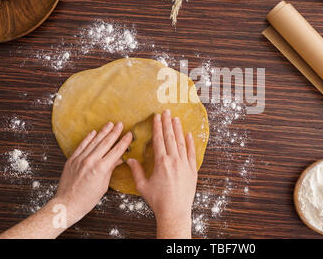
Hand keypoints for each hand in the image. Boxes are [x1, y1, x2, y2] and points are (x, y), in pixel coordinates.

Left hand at [54, 122, 132, 225]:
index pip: (116, 151)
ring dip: (103, 132)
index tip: (129, 134)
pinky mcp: (72, 160)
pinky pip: (81, 146)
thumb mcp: (103, 185)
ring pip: (94, 142)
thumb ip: (110, 170)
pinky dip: (88, 138)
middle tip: (120, 124)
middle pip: (105, 143)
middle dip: (114, 132)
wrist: (67, 204)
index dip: (124, 142)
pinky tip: (93, 132)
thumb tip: (118, 159)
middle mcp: (90, 161)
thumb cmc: (87, 199)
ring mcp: (80, 159)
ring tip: (110, 124)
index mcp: (101, 169)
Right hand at [127, 110, 197, 237]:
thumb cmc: (158, 200)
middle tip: (166, 112)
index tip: (157, 117)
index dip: (158, 127)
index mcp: (161, 162)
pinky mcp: (192, 170)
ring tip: (176, 119)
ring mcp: (185, 164)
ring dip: (178, 130)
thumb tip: (130, 159)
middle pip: (170, 137)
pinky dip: (190, 143)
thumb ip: (136, 171)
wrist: (174, 211)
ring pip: (181, 143)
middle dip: (167, 123)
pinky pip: (191, 153)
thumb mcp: (143, 186)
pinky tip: (189, 135)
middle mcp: (174, 160)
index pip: (159, 140)